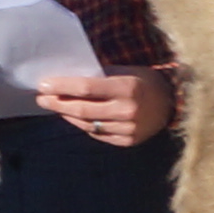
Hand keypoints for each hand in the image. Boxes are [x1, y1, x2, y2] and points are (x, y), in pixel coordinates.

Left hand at [38, 69, 177, 148]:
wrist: (172, 103)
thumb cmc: (143, 81)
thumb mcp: (124, 71)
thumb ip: (98, 77)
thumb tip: (65, 81)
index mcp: (126, 88)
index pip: (85, 88)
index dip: (61, 87)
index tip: (43, 85)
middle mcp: (127, 110)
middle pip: (82, 110)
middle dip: (57, 104)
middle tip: (41, 98)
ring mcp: (128, 129)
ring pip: (87, 124)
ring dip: (67, 115)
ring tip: (56, 107)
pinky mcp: (127, 141)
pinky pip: (98, 134)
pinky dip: (84, 125)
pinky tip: (74, 118)